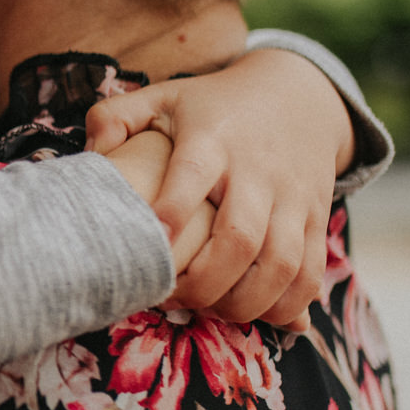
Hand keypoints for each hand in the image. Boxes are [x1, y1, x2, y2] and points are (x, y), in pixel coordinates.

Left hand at [85, 49, 355, 328]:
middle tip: (172, 298)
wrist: (298, 95)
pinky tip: (254, 313)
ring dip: (243, 303)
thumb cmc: (212, 106)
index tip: (151, 247)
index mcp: (211, 140)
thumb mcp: (163, 96)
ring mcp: (293, 198)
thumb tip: (92, 158)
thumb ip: (114, 117)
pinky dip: (286, 308)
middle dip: (203, 284)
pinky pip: (310, 275)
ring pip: (281, 265)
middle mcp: (257, 171)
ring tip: (209, 308)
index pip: (192, 174)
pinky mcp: (317, 220)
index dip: (170, 213)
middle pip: (240, 238)